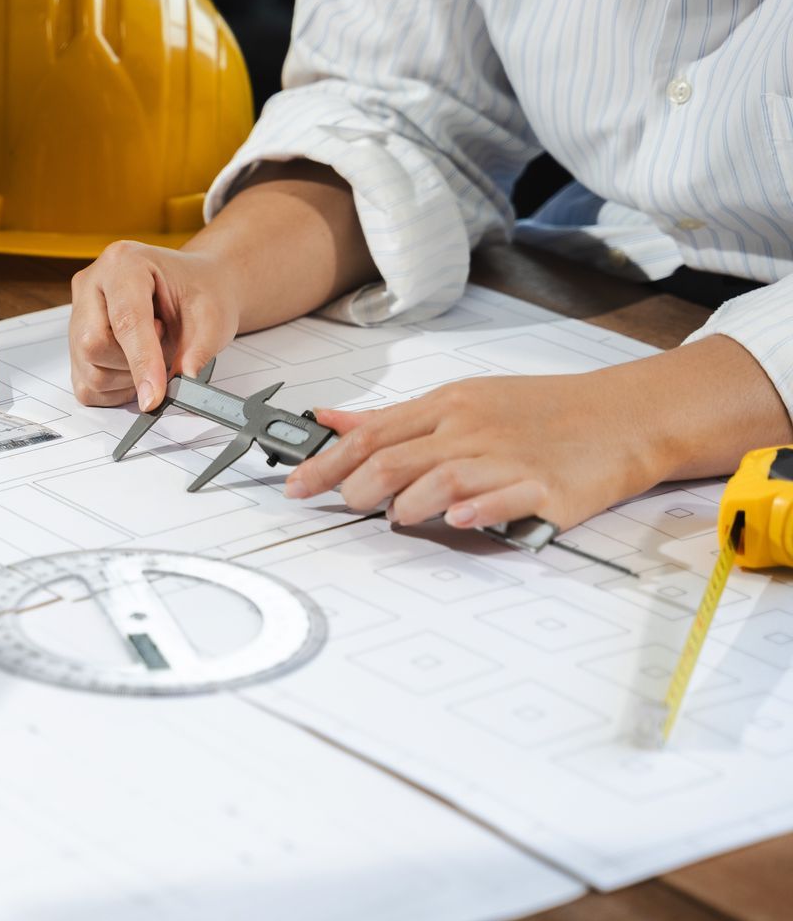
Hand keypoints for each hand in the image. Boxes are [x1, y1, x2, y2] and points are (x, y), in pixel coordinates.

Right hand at [68, 242, 241, 409]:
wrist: (194, 286)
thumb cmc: (200, 292)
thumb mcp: (212, 317)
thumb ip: (196, 353)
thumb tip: (181, 387)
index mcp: (124, 262)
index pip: (125, 319)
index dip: (141, 361)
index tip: (155, 395)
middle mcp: (91, 285)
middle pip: (93, 344)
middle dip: (132, 365)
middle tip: (164, 349)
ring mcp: (77, 315)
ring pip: (90, 371)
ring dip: (127, 379)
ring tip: (152, 353)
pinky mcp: (74, 345)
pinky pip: (87, 386)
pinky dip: (116, 389)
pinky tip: (135, 367)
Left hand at [281, 372, 663, 531]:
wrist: (624, 415)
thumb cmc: (540, 411)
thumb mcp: (462, 401)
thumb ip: (393, 418)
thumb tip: (328, 421)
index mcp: (449, 407)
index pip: (372, 434)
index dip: (326, 463)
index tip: (295, 486)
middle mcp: (473, 431)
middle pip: (399, 457)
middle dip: (356, 485)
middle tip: (340, 505)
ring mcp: (510, 460)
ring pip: (445, 478)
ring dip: (410, 502)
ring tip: (396, 517)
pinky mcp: (547, 489)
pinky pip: (508, 499)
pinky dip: (481, 510)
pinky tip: (461, 519)